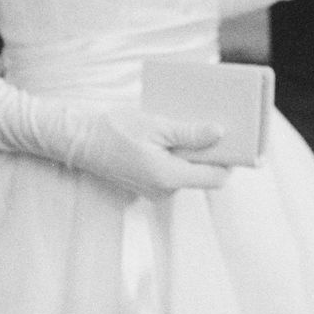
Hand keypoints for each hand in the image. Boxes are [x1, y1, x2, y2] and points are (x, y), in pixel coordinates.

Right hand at [64, 109, 229, 192]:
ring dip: (190, 150)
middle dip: (208, 151)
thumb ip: (190, 133)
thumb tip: (220, 133)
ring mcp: (155, 190)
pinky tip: (167, 133)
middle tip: (210, 122)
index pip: (216, 177)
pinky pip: (172, 170)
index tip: (235, 139)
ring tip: (183, 124)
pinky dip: (175, 154)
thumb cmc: (114, 129)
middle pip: (202, 174)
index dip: (229, 159)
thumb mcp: (155, 125)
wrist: (78, 140)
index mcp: (169, 178)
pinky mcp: (147, 184)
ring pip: (186, 171)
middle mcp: (164, 191)